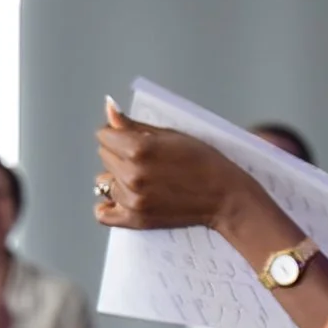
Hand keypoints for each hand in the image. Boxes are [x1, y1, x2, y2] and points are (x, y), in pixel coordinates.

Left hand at [96, 103, 260, 233]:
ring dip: (118, 179)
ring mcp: (133, 200)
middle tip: (146, 161)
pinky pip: (104, 214)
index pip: (104, 135)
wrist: (223, 196)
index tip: (136, 140)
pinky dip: (109, 205)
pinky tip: (123, 198)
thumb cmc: (202, 160)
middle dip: (119, 155)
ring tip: (144, 180)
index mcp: (138, 149)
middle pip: (104, 157)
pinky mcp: (136, 219)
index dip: (119, 134)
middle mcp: (132, 175)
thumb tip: (108, 108)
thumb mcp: (170, 134)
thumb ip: (133, 125)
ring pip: (104, 182)